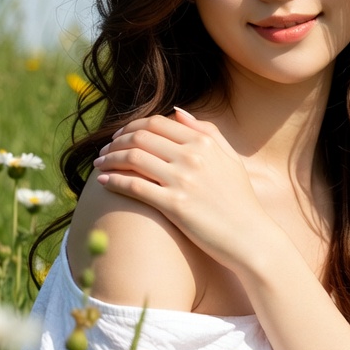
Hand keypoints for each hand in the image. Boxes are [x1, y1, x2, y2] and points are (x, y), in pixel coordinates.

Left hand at [93, 108, 277, 270]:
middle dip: (116, 141)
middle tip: (104, 151)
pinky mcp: (175, 205)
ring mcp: (183, 180)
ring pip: (133, 158)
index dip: (132, 126)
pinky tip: (104, 183)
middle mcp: (192, 156)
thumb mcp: (229, 159)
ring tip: (99, 166)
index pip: (157, 122)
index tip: (120, 136)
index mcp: (204, 142)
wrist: (250, 237)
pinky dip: (115, 181)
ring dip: (110, 159)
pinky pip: (135, 186)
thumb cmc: (240, 200)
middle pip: (140, 137)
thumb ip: (207, 132)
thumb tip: (178, 112)